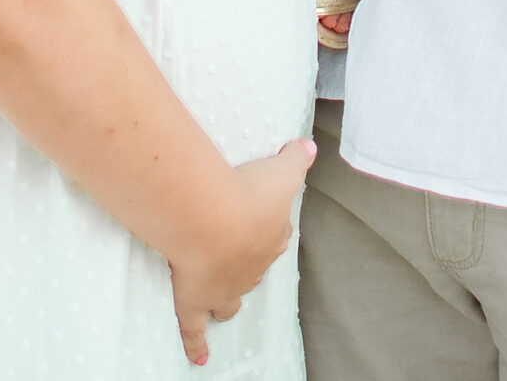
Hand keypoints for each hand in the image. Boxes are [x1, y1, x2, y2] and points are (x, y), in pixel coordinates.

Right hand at [166, 139, 316, 365]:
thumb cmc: (248, 192)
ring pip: (229, 302)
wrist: (215, 220)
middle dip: (248, 267)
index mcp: (271, 237)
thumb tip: (311, 147)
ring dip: (227, 304)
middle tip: (238, 260)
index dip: (269, 231)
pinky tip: (200, 359)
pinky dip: (196, 346)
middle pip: (253, 271)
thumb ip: (297, 157)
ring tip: (225, 309)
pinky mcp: (195, 303)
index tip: (262, 224)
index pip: (275, 235)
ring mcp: (223, 289)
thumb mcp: (281, 168)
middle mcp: (251, 268)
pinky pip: (195, 331)